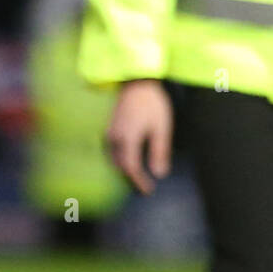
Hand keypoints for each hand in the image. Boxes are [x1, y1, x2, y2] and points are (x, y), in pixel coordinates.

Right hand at [104, 79, 172, 194]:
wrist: (136, 80)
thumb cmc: (152, 104)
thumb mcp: (161, 128)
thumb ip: (159, 152)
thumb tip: (159, 174)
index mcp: (128, 139)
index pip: (131, 167)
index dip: (139, 181)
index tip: (148, 190)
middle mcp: (115, 137)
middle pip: (120, 164)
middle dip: (131, 177)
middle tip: (144, 185)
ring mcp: (111, 130)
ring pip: (114, 156)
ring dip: (125, 167)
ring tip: (137, 173)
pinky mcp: (111, 124)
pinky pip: (112, 147)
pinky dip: (120, 157)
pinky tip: (129, 156)